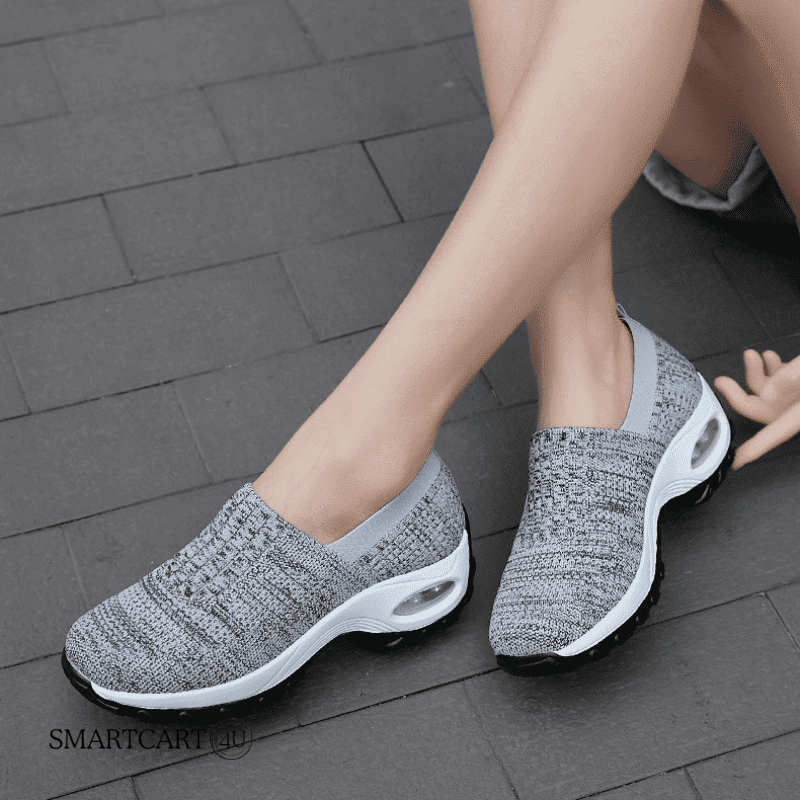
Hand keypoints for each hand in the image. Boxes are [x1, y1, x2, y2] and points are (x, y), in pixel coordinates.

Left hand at [714, 349, 799, 469]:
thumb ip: (791, 378)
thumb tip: (766, 394)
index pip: (772, 435)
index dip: (753, 451)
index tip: (735, 462)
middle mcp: (798, 407)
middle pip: (760, 408)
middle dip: (739, 393)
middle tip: (722, 380)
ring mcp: (799, 395)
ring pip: (767, 390)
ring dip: (754, 373)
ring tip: (753, 356)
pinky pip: (780, 380)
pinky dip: (770, 368)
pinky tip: (767, 356)